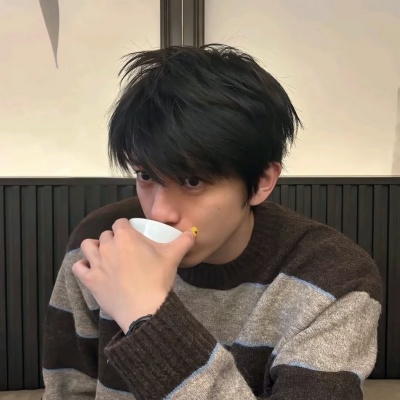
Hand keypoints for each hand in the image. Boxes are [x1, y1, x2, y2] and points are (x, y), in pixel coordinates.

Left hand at [72, 218, 196, 332]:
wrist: (145, 308)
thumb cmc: (158, 278)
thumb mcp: (173, 256)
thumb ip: (183, 241)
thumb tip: (192, 231)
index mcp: (126, 236)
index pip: (120, 223)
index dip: (126, 227)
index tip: (132, 236)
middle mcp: (107, 246)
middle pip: (106, 234)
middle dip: (113, 239)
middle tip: (124, 250)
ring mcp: (96, 263)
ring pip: (88, 246)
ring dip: (94, 247)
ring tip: (104, 256)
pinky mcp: (89, 280)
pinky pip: (78, 267)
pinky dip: (83, 266)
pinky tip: (92, 270)